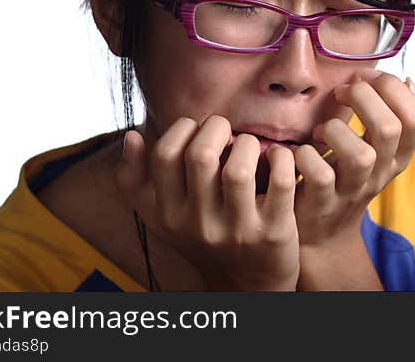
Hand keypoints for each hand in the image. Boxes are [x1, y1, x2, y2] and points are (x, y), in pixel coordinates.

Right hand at [114, 116, 299, 290]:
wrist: (246, 287)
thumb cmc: (203, 239)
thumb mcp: (162, 217)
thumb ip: (136, 180)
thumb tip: (132, 136)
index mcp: (170, 215)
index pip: (165, 154)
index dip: (183, 128)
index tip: (198, 130)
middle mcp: (200, 225)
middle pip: (201, 156)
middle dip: (217, 128)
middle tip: (227, 132)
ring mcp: (238, 230)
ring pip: (239, 169)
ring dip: (247, 144)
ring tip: (249, 147)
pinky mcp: (274, 232)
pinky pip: (280, 182)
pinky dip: (282, 159)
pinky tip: (277, 158)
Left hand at [293, 70, 414, 248]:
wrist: (323, 231)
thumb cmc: (347, 176)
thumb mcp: (379, 149)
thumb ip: (394, 116)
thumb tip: (410, 82)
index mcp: (399, 154)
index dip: (395, 88)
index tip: (366, 78)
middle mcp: (382, 172)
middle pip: (391, 128)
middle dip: (364, 96)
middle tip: (343, 92)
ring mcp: (354, 190)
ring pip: (361, 156)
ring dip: (336, 129)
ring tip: (322, 128)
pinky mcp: (324, 203)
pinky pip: (321, 176)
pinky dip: (307, 155)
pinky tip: (302, 150)